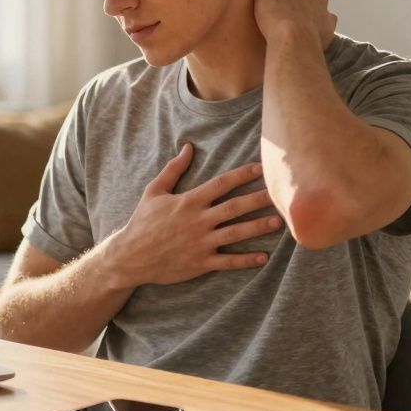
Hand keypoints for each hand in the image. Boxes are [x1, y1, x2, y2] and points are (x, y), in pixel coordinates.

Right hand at [101, 143, 281, 288]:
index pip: (221, 184)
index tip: (261, 168)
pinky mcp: (200, 263)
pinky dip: (246, 260)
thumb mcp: (154, 191)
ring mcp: (201, 243)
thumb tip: (188, 147)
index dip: (242, 175)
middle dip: (258, 199)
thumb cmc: (142, 222)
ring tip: (278, 222)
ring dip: (258, 227)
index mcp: (188, 201)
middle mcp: (198, 221)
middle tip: (280, 195)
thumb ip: (173, 170)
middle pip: (234, 207)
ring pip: (236, 233)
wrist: (130, 256)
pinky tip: (264, 257)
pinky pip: (228, 262)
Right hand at [253, 0, 336, 49]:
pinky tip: (309, 34)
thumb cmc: (273, 13)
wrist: (293, 38)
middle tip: (284, 13)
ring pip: (316, 4)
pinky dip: (319, 25)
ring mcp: (322, 5)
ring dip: (309, 11)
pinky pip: (325, 21)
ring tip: (297, 25)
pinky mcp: (329, 22)